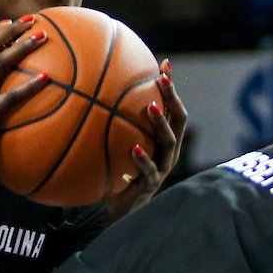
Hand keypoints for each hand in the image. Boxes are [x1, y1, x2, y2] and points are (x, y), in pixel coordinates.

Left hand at [103, 59, 186, 223]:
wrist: (120, 209)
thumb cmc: (120, 170)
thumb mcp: (119, 144)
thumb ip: (116, 123)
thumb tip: (94, 89)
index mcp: (165, 139)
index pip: (173, 108)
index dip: (171, 87)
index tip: (164, 63)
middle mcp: (168, 151)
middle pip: (178, 121)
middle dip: (171, 98)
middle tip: (161, 79)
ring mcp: (162, 168)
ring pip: (168, 143)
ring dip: (160, 123)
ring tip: (151, 107)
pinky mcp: (150, 185)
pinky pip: (148, 171)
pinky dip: (142, 159)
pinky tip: (133, 148)